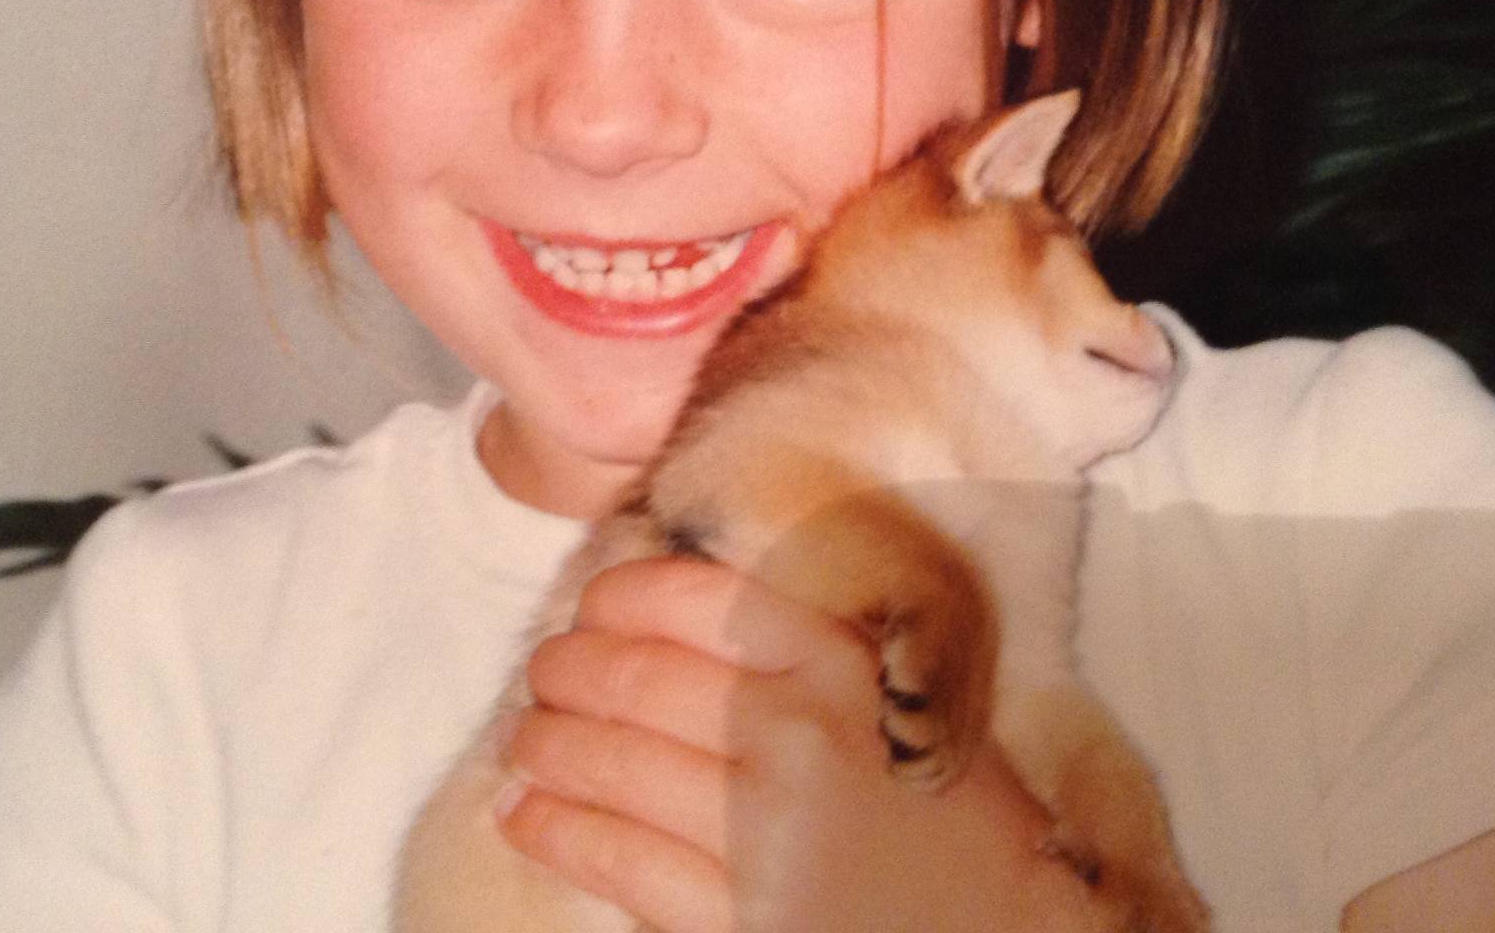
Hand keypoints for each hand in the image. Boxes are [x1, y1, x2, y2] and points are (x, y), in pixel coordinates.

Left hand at [495, 557, 1104, 932]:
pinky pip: (619, 860)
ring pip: (611, 765)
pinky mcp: (742, 916)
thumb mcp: (908, 699)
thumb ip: (815, 651)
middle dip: (566, 671)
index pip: (697, 599)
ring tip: (525, 741)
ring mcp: (762, 828)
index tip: (595, 603)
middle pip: (634, 678)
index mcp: (840, 663)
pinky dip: (557, 830)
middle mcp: (793, 730)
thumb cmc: (969, 818)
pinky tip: (527, 816)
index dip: (623, 595)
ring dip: (546, 747)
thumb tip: (684, 619)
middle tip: (545, 673)